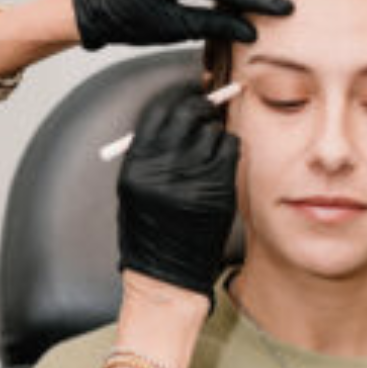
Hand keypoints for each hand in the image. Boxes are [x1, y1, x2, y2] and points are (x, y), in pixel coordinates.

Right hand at [117, 84, 238, 307]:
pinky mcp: (219, 190)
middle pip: (187, 114)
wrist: (167, 276)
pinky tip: (222, 160)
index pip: (158, 112)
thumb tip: (176, 111)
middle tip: (207, 104)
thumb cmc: (150, 231)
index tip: (189, 91)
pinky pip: (231, 149)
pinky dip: (229, 148)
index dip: (176, 96)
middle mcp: (164, 169)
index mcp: (137, 165)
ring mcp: (193, 179)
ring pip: (212, 131)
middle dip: (200, 104)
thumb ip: (152, 150)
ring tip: (208, 149)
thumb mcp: (136, 189)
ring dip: (214, 131)